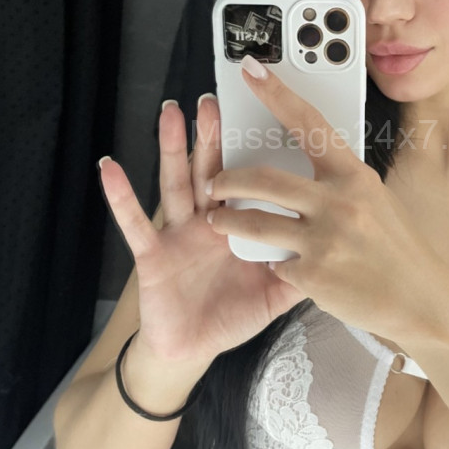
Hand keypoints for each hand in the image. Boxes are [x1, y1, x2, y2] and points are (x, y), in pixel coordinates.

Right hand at [98, 94, 306, 371]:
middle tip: (214, 100)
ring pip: (177, 184)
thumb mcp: (274, 292)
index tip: (261, 116)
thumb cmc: (231, 315)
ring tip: (172, 113)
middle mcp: (208, 220)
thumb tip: (338, 250)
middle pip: (212, 169)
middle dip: (212, 135)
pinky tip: (111, 169)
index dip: (253, 149)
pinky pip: (135, 224)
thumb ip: (302, 271)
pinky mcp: (153, 254)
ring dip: (173, 149)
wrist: (193, 348)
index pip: (250, 178)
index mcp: (240, 223)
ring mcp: (179, 233)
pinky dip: (122, 198)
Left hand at [206, 57, 448, 341]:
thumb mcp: (376, 201)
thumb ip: (341, 184)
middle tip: (213, 183)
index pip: (309, 124)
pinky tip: (286, 268)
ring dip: (228, 220)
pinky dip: (275, 264)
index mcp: (355, 176)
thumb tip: (309, 166)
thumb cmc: (400, 250)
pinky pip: (276, 264)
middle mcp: (338, 202)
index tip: (251, 70)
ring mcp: (324, 240)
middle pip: (264, 179)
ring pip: (255, 222)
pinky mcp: (313, 276)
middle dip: (227, 180)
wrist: (423, 302)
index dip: (276, 94)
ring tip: (217, 221)